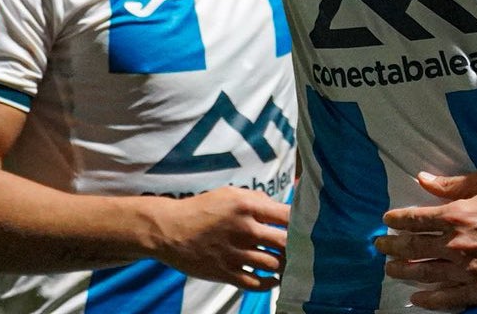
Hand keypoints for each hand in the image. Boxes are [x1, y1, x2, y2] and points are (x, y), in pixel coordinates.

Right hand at [145, 187, 289, 289]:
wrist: (169, 230)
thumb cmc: (202, 209)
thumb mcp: (229, 194)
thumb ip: (257, 200)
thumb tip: (281, 207)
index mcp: (247, 207)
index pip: (288, 215)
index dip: (302, 223)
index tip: (307, 227)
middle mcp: (244, 230)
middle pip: (285, 242)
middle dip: (297, 247)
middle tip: (303, 249)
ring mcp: (235, 253)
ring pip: (274, 264)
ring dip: (285, 265)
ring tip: (291, 264)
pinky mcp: (226, 273)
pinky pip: (257, 283)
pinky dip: (270, 283)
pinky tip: (274, 278)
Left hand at [377, 170, 476, 309]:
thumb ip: (451, 183)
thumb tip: (421, 179)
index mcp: (455, 216)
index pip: (414, 220)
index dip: (396, 220)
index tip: (386, 221)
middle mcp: (456, 245)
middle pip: (412, 248)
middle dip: (391, 247)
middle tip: (379, 246)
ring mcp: (467, 270)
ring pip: (425, 273)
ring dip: (404, 272)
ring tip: (390, 270)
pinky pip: (449, 299)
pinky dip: (430, 301)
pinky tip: (417, 299)